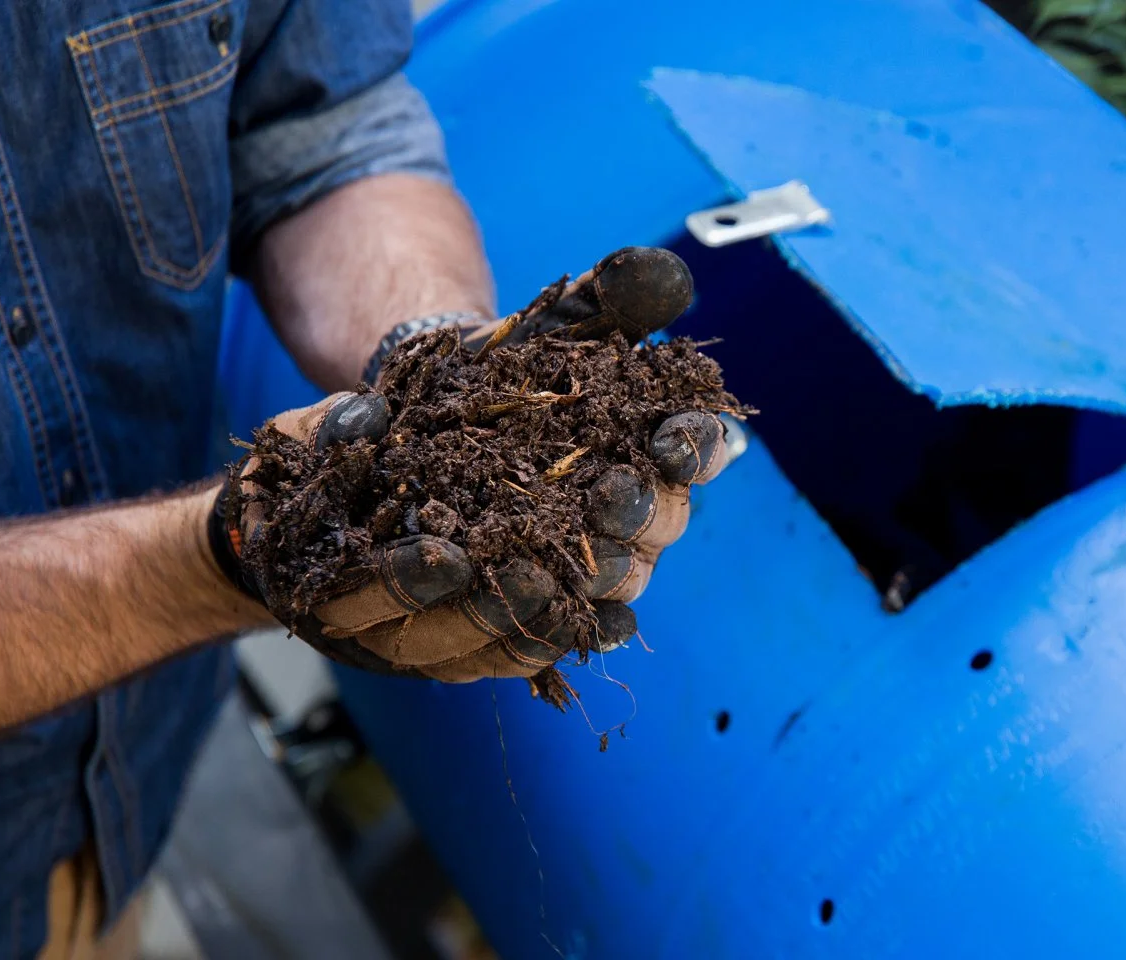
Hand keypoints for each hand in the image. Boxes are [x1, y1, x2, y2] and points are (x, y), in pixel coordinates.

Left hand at [222, 248, 734, 683]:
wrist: (428, 421)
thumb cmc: (501, 371)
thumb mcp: (549, 327)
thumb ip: (612, 299)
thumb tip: (666, 272)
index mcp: (653, 446)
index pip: (697, 444)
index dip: (694, 444)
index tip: (672, 436)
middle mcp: (637, 512)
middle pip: (658, 524)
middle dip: (637, 512)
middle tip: (607, 499)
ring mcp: (591, 565)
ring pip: (612, 581)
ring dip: (591, 574)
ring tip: (555, 562)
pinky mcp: (542, 607)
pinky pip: (561, 628)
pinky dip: (554, 626)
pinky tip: (542, 620)